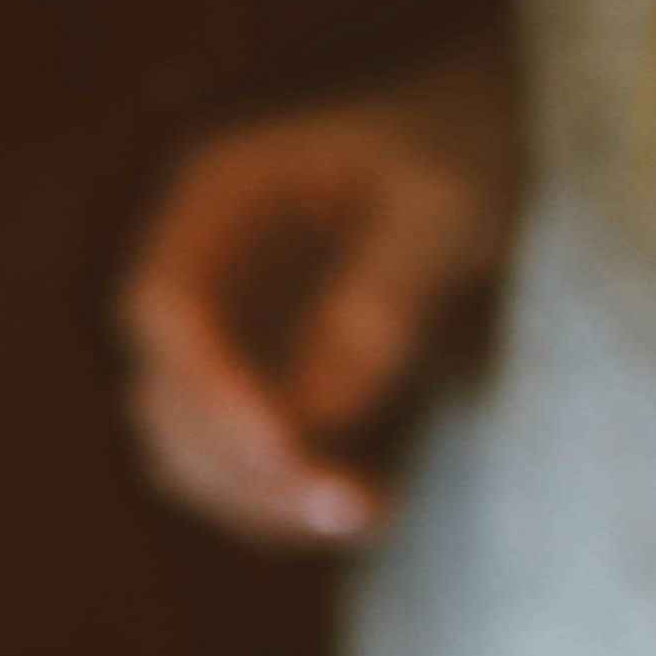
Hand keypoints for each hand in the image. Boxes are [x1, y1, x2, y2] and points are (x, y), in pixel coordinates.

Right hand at [116, 40, 518, 549]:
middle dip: (243, 466)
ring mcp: (224, 337)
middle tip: (349, 503)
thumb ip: (383, 296)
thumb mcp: (448, 202)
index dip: (209, 386)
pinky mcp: (263, 390)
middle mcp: (201, 269)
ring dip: (261, 502)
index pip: (166, 305)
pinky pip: (242, 473)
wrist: (490, 144)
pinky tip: (371, 507)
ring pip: (189, 454)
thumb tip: (317, 414)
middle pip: (164, 398)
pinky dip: (289, 505)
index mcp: (220, 194)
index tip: (286, 444)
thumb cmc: (471, 143)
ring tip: (369, 512)